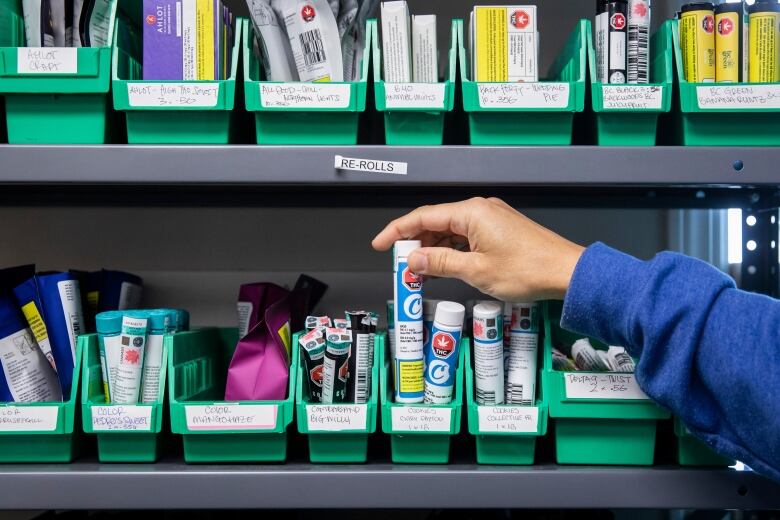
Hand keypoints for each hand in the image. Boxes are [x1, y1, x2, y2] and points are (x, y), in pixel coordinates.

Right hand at [372, 197, 584, 300]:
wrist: (566, 272)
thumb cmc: (528, 270)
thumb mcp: (476, 271)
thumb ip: (441, 263)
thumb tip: (414, 258)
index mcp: (471, 213)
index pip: (423, 217)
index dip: (397, 231)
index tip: (380, 244)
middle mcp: (480, 210)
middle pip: (436, 222)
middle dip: (415, 243)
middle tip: (400, 265)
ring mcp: (491, 219)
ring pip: (451, 230)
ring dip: (434, 249)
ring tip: (420, 270)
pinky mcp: (500, 230)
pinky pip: (466, 236)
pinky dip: (452, 250)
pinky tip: (444, 266)